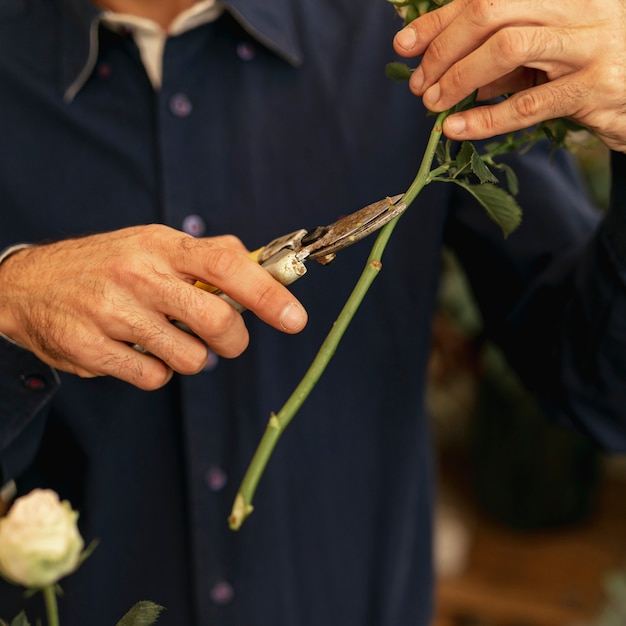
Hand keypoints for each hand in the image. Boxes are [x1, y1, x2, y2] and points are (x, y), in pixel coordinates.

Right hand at [0, 226, 307, 389]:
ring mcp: (112, 312)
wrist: (28, 285)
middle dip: (233, 342)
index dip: (267, 293)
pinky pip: (154, 377)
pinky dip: (156, 371)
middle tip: (225, 341)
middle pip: (217, 322)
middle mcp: (139, 275)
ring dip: (189, 357)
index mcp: (162, 245)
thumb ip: (207, 260)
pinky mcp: (91, 348)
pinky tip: (135, 350)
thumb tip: (266, 276)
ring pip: (190, 358)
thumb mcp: (153, 246)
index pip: (226, 263)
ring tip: (164, 338)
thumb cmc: (108, 266)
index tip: (294, 319)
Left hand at [393, 0, 625, 151]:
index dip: (439, 19)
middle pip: (491, 11)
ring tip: (433, 104)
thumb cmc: (586, 71)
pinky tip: (455, 129)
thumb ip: (498, 55)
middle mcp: (580, 3)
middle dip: (444, 48)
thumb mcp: (541, 54)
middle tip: (420, 83)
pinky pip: (529, 103)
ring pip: (508, 48)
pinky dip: (485, 118)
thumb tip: (441, 69)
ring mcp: (591, 42)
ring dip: (459, 78)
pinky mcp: (596, 87)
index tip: (405, 44)